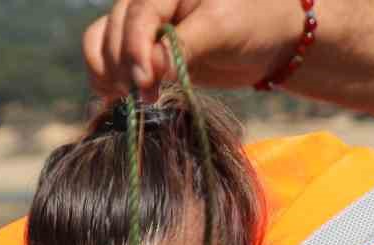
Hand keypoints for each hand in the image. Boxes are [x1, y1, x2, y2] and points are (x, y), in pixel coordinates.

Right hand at [82, 0, 305, 97]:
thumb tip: (147, 72)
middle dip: (122, 67)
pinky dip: (108, 79)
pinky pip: (111, 59)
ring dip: (107, 73)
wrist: (271, 40)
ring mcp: (141, 25)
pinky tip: (116, 100)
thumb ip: (183, 47)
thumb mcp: (222, 29)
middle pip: (114, 30)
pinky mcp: (144, 49)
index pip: (138, 14)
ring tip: (124, 101)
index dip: (134, 49)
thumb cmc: (254, 23)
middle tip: (139, 101)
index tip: (143, 83)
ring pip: (102, 43)